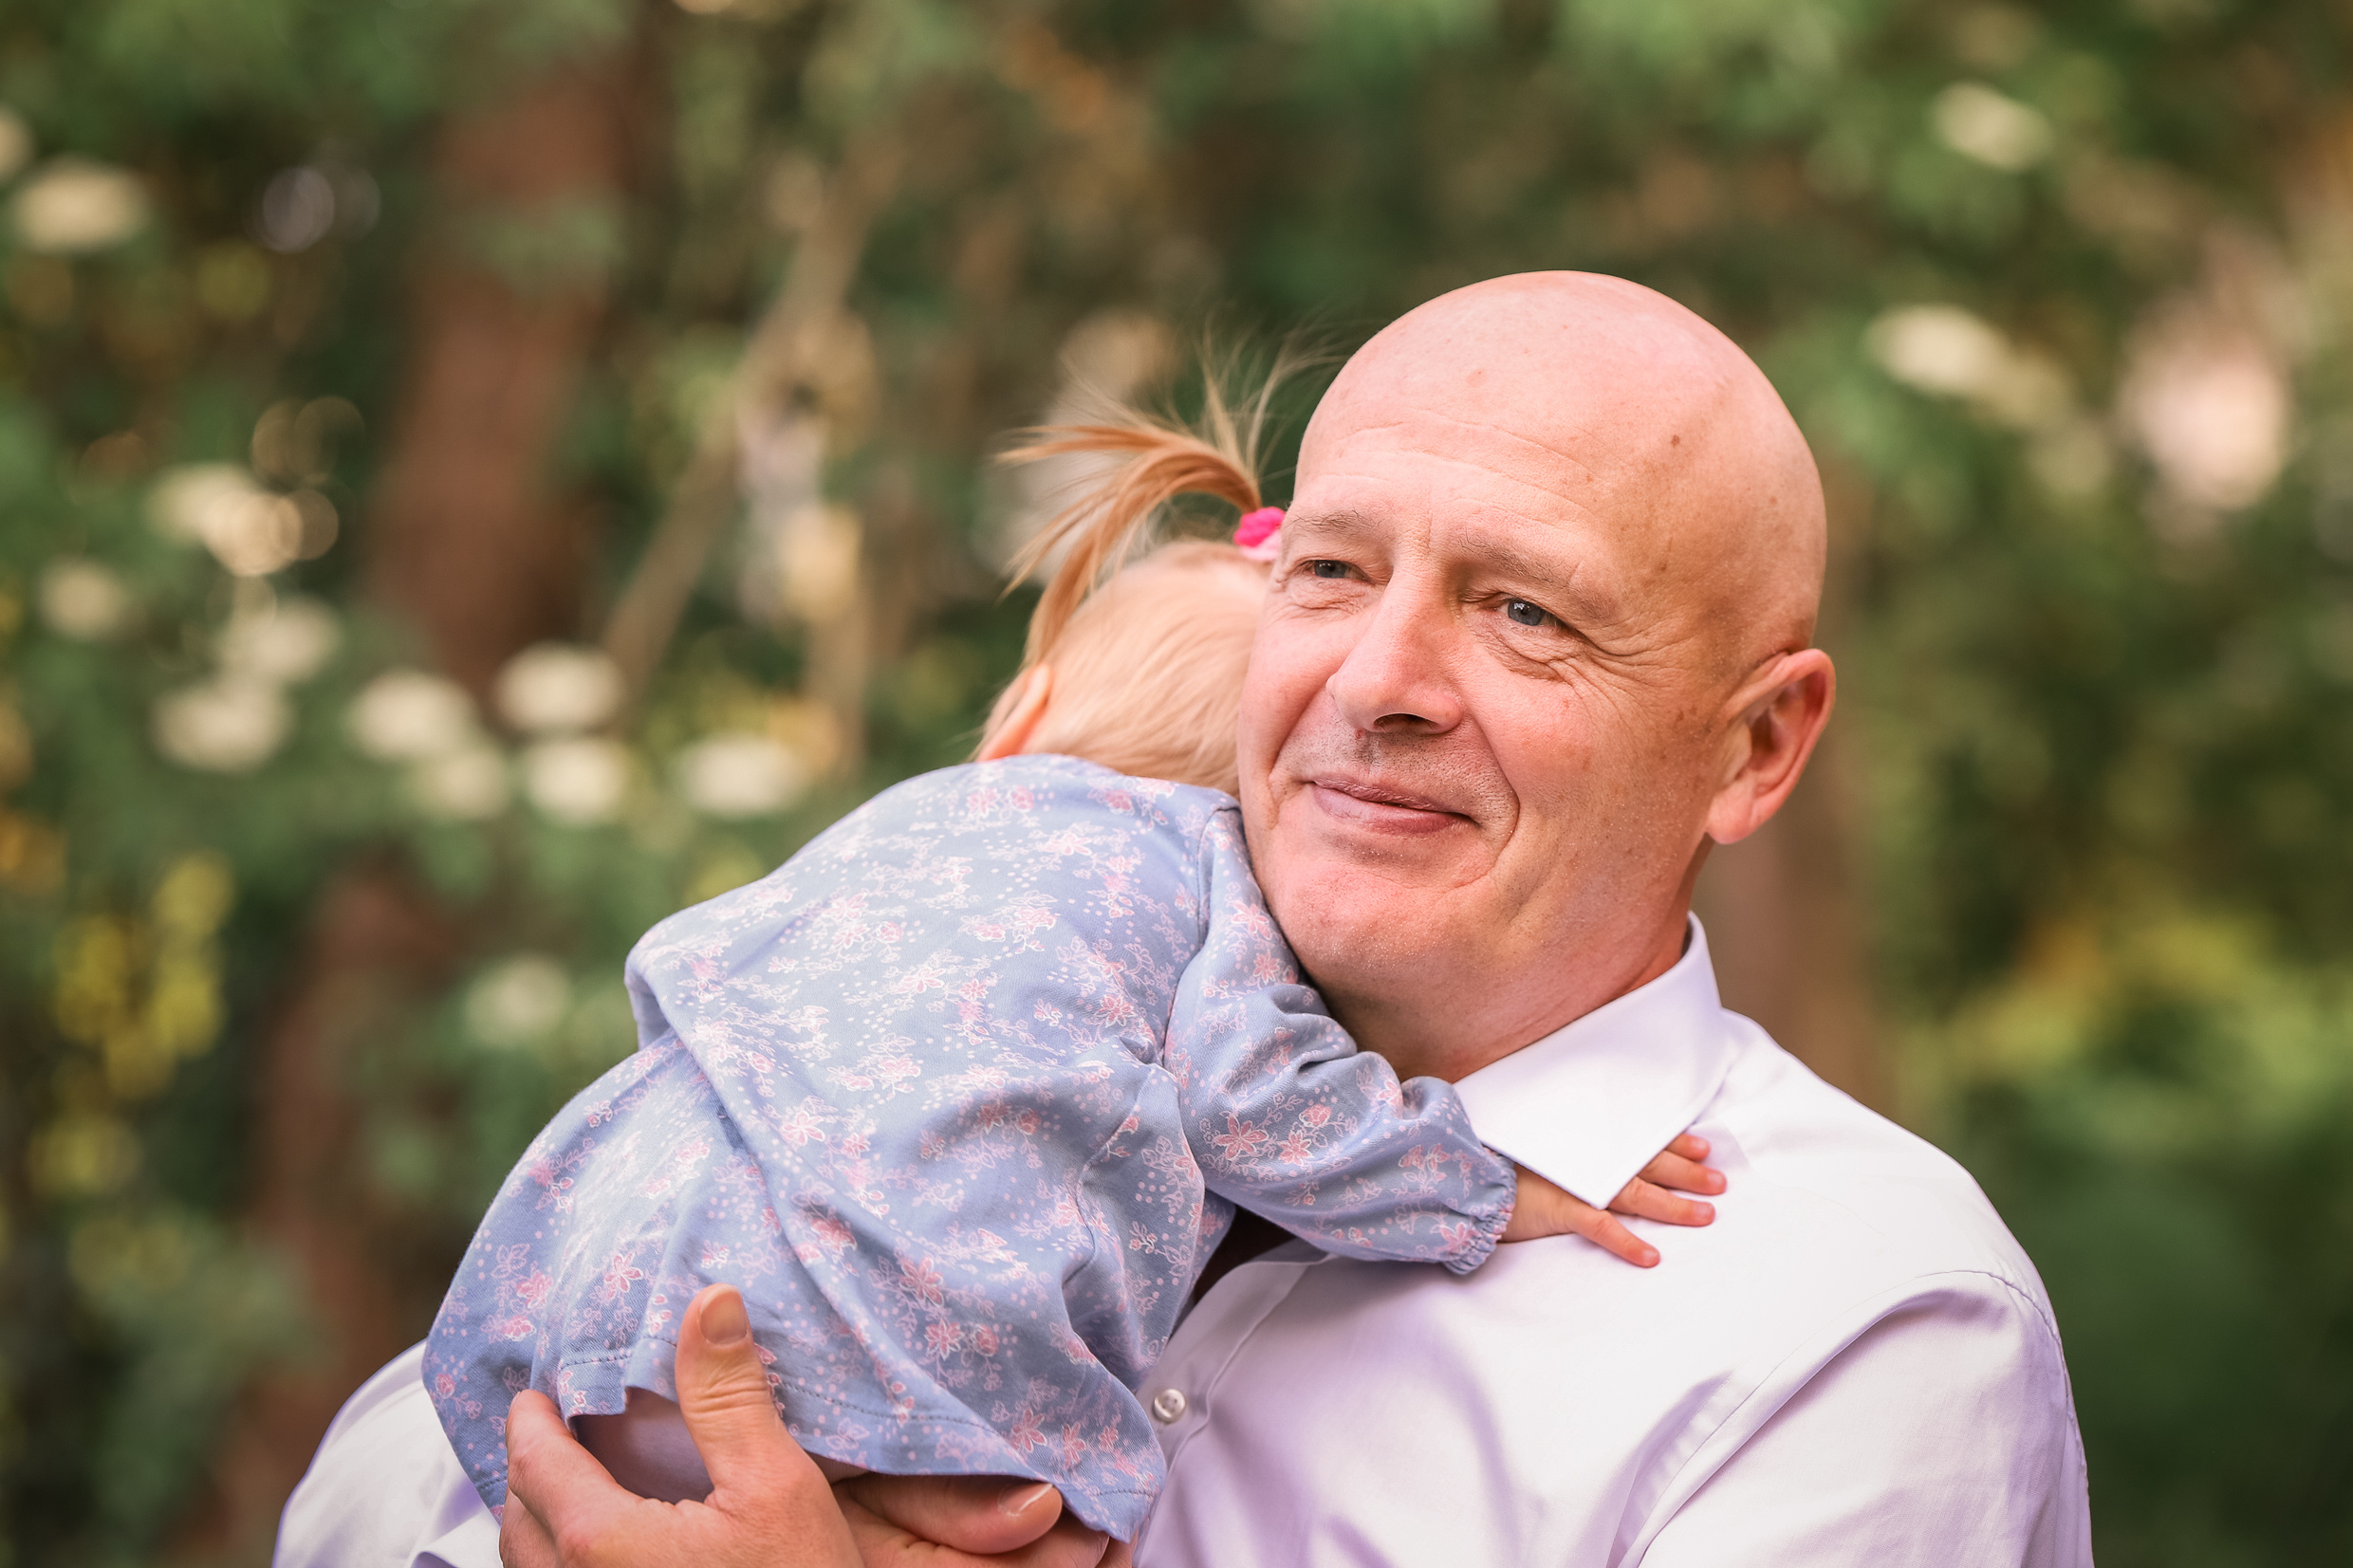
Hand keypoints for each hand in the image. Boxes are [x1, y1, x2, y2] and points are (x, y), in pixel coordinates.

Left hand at [501, 1282, 1119, 1566]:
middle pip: (518, 1518)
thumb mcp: (778, 1485)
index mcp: (599, 1541)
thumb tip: (707, 1296)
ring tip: (570, 1490)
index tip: (540, 1387)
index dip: (533, 1416)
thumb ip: (729, 1393)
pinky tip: (608, 1557)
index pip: (535, 1459)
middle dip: (528, 1468)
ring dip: (538, 1524)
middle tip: (553, 1429)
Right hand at [1500, 1132, 1724, 1265]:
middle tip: (1720, 1183)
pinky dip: (1626, 1243)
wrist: (1463, 1172)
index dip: (1675, 1142)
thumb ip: (1575, 1143)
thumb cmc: (1501, 1158)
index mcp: (1585, 1138)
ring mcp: (1573, 1182)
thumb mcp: (1543, 1140)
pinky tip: (1651, 1258)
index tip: (1704, 1147)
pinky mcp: (1558, 1209)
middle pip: (1647, 1163)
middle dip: (1687, 1173)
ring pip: (1635, 1193)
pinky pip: (1600, 1228)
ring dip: (1672, 1205)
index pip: (1638, 1137)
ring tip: (1705, 1216)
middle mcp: (1585, 1157)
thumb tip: (1606, 1151)